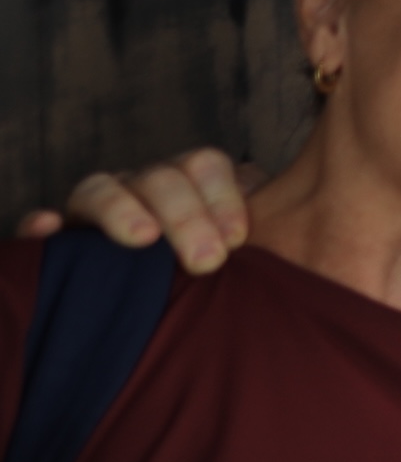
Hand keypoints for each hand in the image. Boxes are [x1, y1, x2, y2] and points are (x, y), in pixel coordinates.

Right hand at [14, 148, 259, 273]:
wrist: (188, 296)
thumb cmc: (227, 268)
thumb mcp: (254, 246)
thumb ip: (271, 225)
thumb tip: (297, 216)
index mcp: (193, 180)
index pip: (205, 165)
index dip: (222, 198)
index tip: (238, 240)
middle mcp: (147, 186)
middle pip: (160, 177)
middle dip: (185, 215)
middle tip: (207, 261)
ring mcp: (104, 208)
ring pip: (102, 188)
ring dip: (122, 210)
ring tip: (142, 239)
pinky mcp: (66, 239)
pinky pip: (47, 224)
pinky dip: (43, 225)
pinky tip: (46, 230)